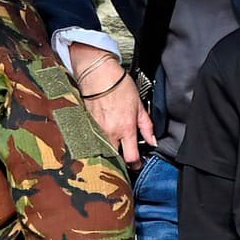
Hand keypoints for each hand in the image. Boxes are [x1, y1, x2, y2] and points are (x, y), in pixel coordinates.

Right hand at [71, 42, 152, 166]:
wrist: (98, 75)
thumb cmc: (119, 86)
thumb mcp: (139, 106)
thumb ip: (146, 126)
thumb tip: (153, 141)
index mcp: (125, 129)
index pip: (130, 157)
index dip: (136, 164)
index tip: (137, 164)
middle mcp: (110, 133)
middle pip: (115, 157)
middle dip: (121, 159)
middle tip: (126, 153)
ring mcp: (96, 130)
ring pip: (104, 149)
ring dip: (111, 150)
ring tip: (116, 144)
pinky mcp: (87, 126)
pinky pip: (94, 139)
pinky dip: (100, 140)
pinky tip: (104, 134)